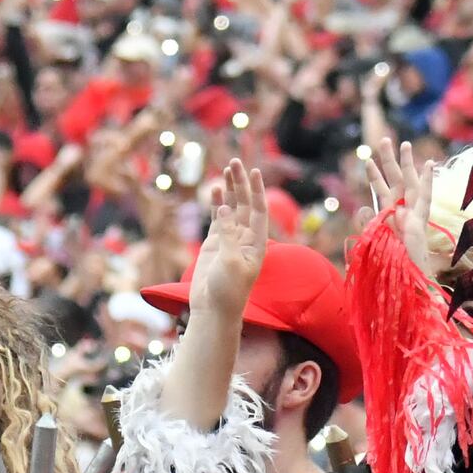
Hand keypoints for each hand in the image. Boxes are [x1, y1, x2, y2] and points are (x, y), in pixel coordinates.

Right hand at [190, 156, 270, 318]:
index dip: (257, 190)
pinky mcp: (214, 244)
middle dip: (241, 184)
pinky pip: (217, 219)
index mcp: (257, 243)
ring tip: (227, 169)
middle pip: (245, 204)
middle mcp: (246, 238)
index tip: (254, 172)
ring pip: (231, 209)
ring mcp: (229, 240)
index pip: (259, 210)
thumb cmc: (228, 291)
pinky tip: (216, 190)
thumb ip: (228, 234)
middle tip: (235, 163)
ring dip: (230, 190)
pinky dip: (217, 204)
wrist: (213, 310)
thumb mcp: (230, 262)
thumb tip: (224, 208)